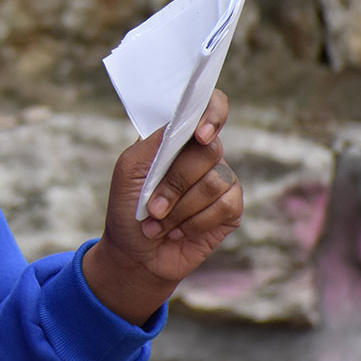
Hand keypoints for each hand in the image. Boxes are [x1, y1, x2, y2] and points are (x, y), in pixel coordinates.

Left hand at [82, 90, 241, 323]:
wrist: (135, 254)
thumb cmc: (128, 207)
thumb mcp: (129, 170)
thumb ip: (153, 144)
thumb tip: (180, 124)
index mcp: (179, 138)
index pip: (210, 106)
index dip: (212, 114)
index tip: (200, 135)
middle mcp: (204, 155)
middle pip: (209, 150)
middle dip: (175, 183)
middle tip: (152, 207)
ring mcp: (221, 180)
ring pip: (214, 181)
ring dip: (179, 208)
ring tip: (158, 223)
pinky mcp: (231, 208)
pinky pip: (225, 205)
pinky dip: (195, 222)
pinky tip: (179, 231)